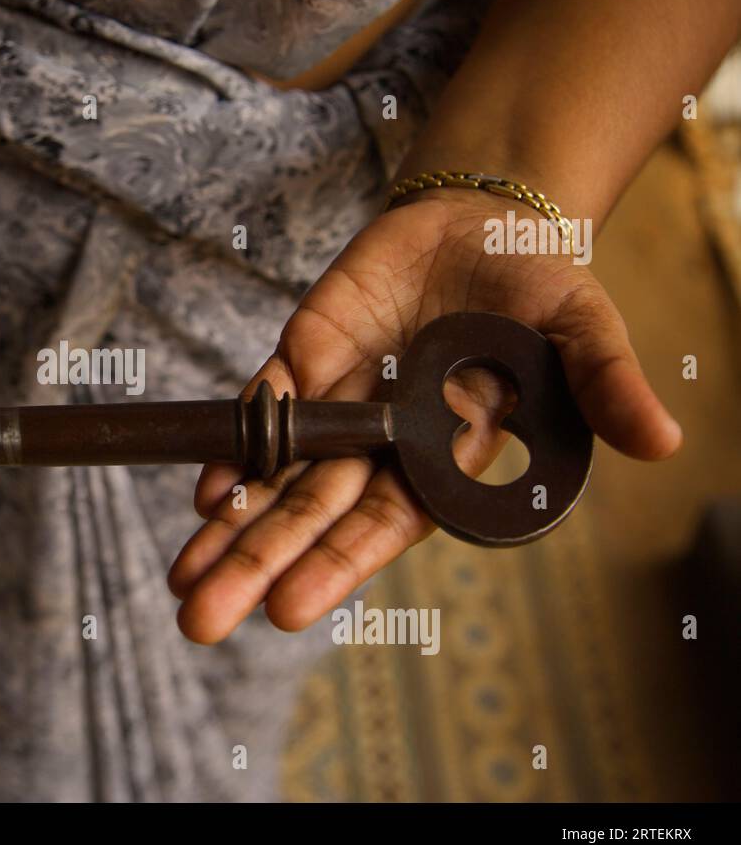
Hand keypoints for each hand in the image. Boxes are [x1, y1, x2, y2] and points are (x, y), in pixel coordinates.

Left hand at [169, 189, 680, 642]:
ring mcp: (337, 403)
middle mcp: (382, 446)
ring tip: (182, 579)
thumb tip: (662, 442)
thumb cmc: (537, 287)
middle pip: (310, 515)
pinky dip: (231, 448)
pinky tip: (202, 491)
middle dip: (255, 565)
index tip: (288, 609)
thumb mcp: (581, 329)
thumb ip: (603, 384)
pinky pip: (262, 408)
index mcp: (445, 459)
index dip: (336, 565)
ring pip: (273, 475)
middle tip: (200, 622)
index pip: (383, 526)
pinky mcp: (304, 357)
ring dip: (227, 525)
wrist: (481, 222)